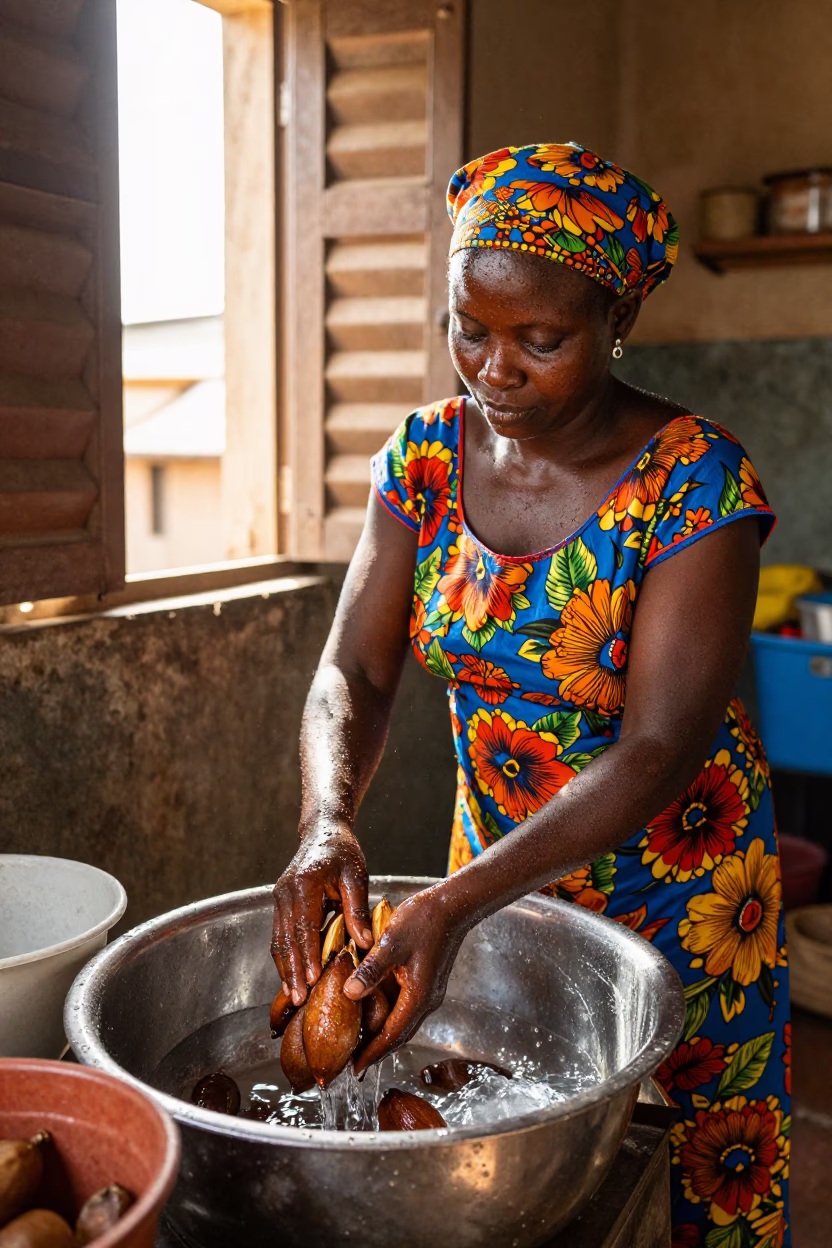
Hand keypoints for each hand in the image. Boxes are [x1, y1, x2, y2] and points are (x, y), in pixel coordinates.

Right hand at [271, 820, 372, 1005]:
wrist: (323, 831)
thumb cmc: (343, 851)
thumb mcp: (356, 876)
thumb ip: (357, 908)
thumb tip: (364, 943)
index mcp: (305, 883)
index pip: (305, 926)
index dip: (309, 955)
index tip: (313, 980)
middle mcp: (286, 891)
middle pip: (287, 938)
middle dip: (293, 971)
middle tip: (299, 998)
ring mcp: (279, 897)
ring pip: (279, 939)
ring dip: (285, 968)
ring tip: (293, 995)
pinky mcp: (279, 902)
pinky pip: (279, 934)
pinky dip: (284, 956)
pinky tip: (290, 976)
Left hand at [343, 885, 466, 1074]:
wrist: (452, 905)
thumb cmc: (424, 920)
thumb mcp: (391, 942)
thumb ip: (371, 970)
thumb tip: (349, 994)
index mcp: (419, 996)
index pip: (392, 1035)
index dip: (372, 1054)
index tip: (355, 1070)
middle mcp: (426, 1000)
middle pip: (399, 1035)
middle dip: (376, 1051)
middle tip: (352, 1062)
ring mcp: (428, 992)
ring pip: (403, 1022)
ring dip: (382, 1035)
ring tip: (359, 1042)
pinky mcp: (427, 982)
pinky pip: (405, 1007)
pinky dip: (389, 1016)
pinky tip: (373, 1010)